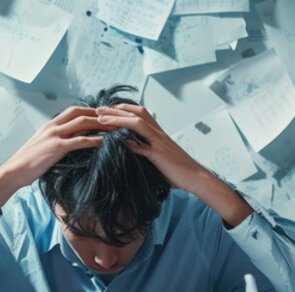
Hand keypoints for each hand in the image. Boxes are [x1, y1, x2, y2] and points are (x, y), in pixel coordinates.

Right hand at [0, 106, 105, 212]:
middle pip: (79, 112)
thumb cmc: (28, 163)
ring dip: (100, 124)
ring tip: (114, 128)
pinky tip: (104, 142)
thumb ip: (55, 141)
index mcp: (49, 125)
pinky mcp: (56, 148)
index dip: (90, 110)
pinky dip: (93, 140)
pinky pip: (79, 141)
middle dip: (98, 113)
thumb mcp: (42, 147)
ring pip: (82, 123)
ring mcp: (54, 136)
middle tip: (113, 118)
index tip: (104, 114)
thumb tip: (70, 143)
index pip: (73, 111)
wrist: (14, 171)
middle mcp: (52, 126)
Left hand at [96, 104, 251, 226]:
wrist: (196, 178)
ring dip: (117, 119)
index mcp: (159, 134)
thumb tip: (131, 150)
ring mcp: (159, 143)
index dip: (124, 108)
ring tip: (100, 119)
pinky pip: (140, 146)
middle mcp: (159, 134)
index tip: (108, 109)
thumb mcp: (160, 158)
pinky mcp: (159, 155)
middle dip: (116, 109)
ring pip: (137, 124)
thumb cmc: (179, 171)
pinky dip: (127, 142)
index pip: (141, 113)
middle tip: (98, 108)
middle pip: (137, 113)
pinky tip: (113, 140)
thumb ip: (147, 151)